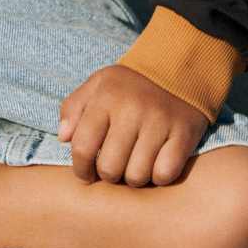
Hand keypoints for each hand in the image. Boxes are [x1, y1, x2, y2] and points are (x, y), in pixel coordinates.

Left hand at [57, 64, 207, 186]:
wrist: (176, 69)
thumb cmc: (129, 85)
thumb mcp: (97, 85)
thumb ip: (73, 108)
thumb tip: (63, 138)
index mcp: (106, 97)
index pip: (82, 147)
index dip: (80, 168)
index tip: (85, 173)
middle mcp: (132, 110)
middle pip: (110, 168)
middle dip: (107, 175)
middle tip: (112, 168)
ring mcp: (160, 122)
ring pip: (137, 176)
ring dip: (132, 178)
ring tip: (132, 165)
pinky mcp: (184, 134)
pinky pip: (165, 174)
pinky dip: (158, 177)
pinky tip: (154, 164)